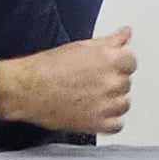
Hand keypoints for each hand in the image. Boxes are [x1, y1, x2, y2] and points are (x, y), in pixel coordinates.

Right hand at [0, 27, 136, 134]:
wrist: (27, 89)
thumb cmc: (48, 67)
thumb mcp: (82, 46)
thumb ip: (110, 41)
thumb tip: (125, 34)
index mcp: (110, 59)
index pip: (131, 62)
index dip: (119, 64)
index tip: (109, 67)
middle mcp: (111, 81)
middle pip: (126, 83)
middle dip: (112, 82)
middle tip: (92, 82)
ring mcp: (106, 104)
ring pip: (123, 104)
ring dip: (112, 102)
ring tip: (90, 97)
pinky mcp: (97, 123)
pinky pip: (117, 125)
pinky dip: (108, 122)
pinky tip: (95, 113)